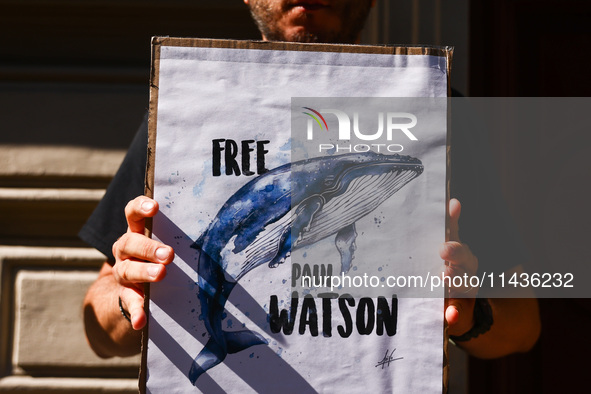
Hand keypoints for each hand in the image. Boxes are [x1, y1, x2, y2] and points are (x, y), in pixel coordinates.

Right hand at [111, 196, 173, 329]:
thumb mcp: (165, 241)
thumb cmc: (160, 255)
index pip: (132, 214)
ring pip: (127, 270)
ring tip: (161, 274)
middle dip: (149, 247)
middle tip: (169, 254)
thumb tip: (217, 227)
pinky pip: (129, 302)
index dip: (140, 207)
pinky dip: (136, 311)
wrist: (136, 286)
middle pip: (130, 243)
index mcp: (136, 232)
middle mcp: (125, 250)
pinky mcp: (126, 294)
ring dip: (144, 272)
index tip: (155, 207)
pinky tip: (141, 321)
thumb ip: (180, 234)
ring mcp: (123, 272)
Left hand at [440, 198, 478, 336]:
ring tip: (445, 275)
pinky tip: (451, 314)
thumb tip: (454, 202)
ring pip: (465, 284)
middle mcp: (466, 270)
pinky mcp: (459, 312)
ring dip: (456, 280)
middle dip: (456, 252)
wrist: (453, 313)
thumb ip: (447, 230)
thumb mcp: (442, 255)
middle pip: (466, 258)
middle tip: (443, 249)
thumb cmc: (442, 275)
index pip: (458, 233)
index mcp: (460, 254)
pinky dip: (455, 313)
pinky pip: (459, 313)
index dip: (455, 219)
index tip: (453, 205)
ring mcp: (465, 292)